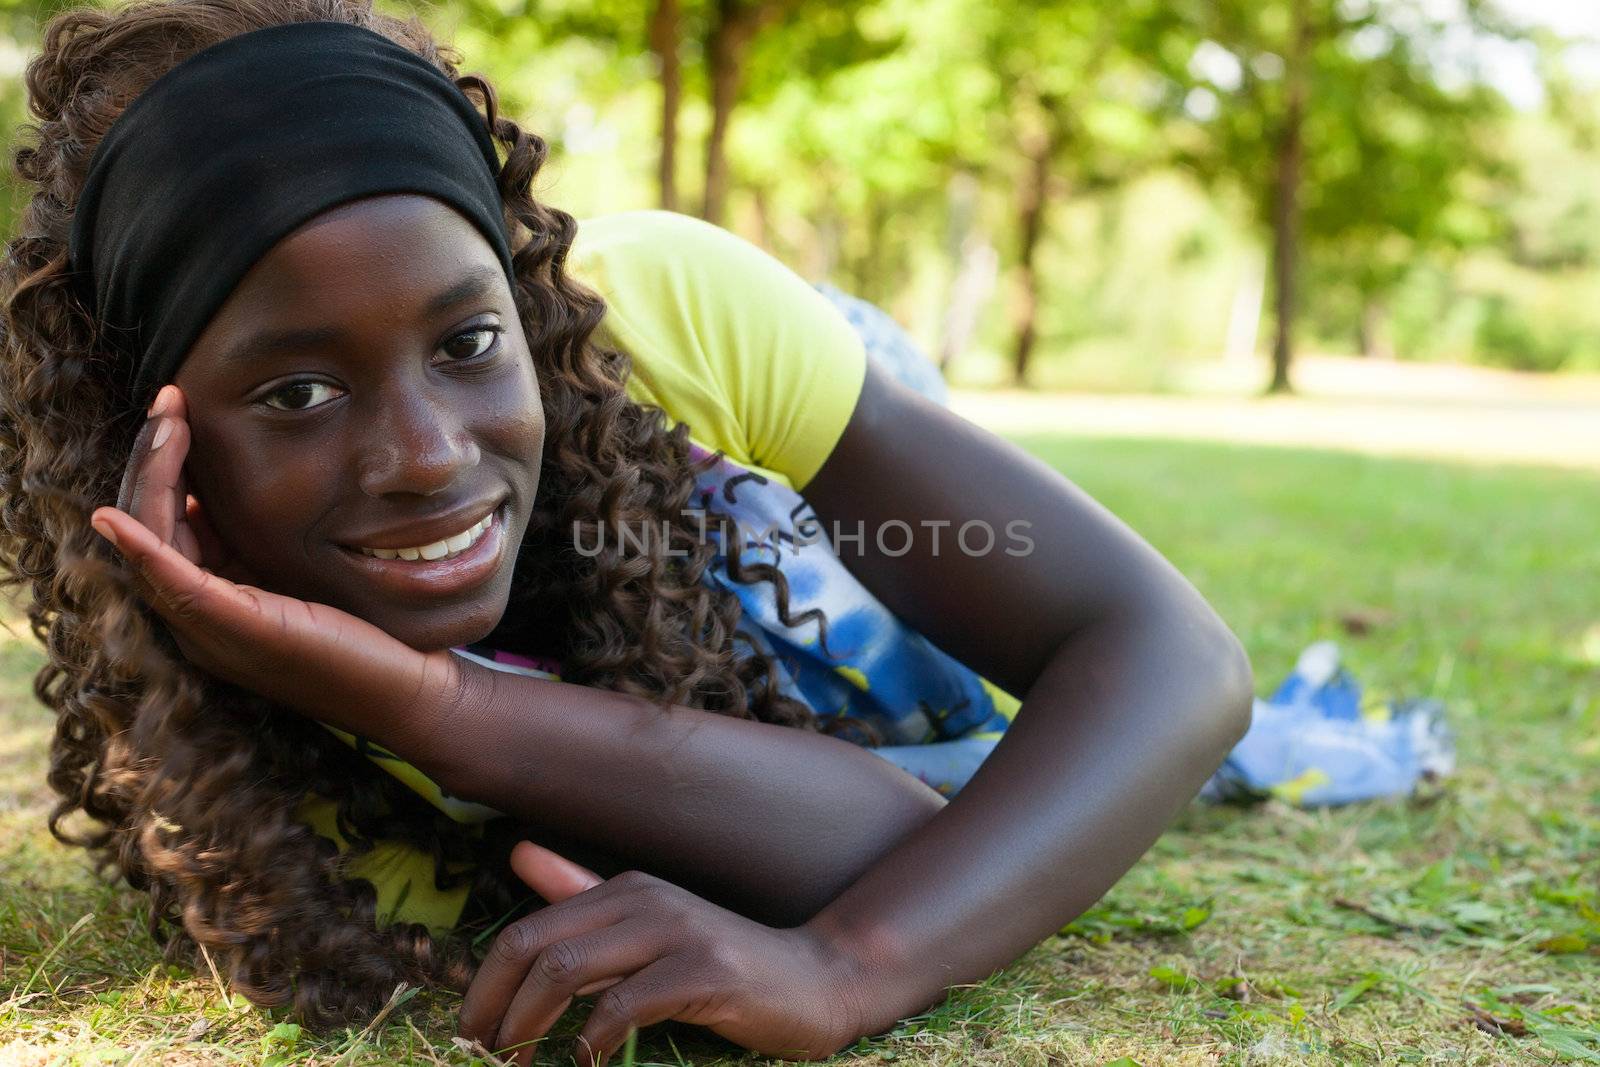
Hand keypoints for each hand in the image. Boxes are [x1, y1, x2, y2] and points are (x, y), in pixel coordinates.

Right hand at [88, 384, 461, 737]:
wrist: (403, 688)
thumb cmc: (360, 629)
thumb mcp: (296, 570)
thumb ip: (255, 538)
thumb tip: (212, 491)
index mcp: (210, 593)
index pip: (160, 518)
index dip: (161, 459)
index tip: (177, 405)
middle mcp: (196, 614)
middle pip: (145, 523)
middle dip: (152, 456)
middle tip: (169, 398)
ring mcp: (210, 628)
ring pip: (150, 543)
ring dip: (152, 477)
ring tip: (169, 422)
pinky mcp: (239, 631)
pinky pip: (175, 585)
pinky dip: (142, 550)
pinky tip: (118, 516)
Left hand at [460, 841, 868, 1065]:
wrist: (816, 980)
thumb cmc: (724, 966)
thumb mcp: (650, 930)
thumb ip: (586, 898)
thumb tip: (521, 855)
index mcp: (625, 891)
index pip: (525, 930)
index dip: (486, 985)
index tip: (473, 1034)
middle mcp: (645, 901)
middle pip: (536, 946)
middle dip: (494, 1008)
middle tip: (483, 1056)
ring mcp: (678, 933)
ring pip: (569, 969)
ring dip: (530, 1026)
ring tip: (520, 1065)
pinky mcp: (707, 972)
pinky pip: (626, 1005)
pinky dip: (593, 1041)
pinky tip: (586, 1065)